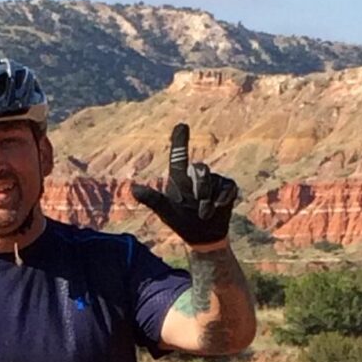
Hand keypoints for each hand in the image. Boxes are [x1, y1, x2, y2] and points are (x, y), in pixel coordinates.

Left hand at [131, 122, 237, 247]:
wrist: (205, 236)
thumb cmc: (182, 223)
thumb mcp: (166, 213)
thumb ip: (153, 200)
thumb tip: (133, 188)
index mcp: (180, 178)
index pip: (179, 157)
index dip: (180, 141)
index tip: (181, 125)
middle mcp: (196, 176)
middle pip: (199, 169)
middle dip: (199, 189)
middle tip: (197, 210)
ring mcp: (213, 180)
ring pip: (212, 180)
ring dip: (208, 200)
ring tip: (204, 214)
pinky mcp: (228, 187)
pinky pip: (227, 188)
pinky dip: (222, 200)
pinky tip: (219, 209)